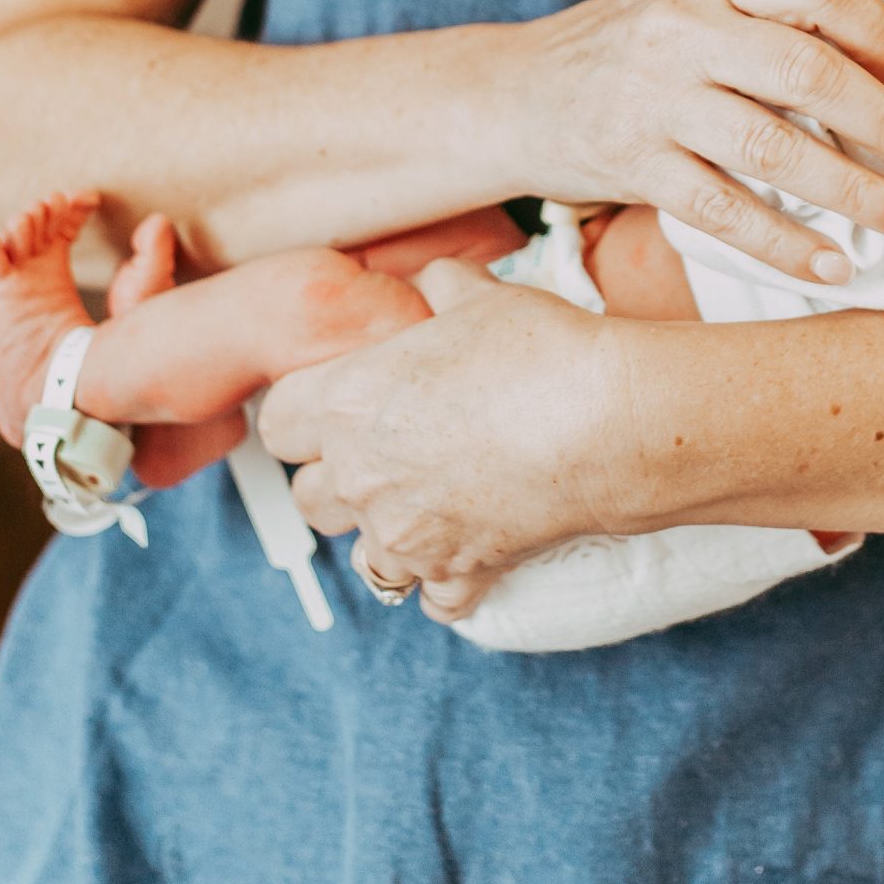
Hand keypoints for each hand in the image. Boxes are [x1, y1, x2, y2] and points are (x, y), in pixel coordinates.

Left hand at [261, 260, 627, 618]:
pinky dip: (448, 580)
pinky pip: (432, 599)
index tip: (338, 403)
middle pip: (308, 497)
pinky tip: (474, 546)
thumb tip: (435, 285)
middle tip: (387, 452)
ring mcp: (406, 536)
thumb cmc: (539, 350)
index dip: (304, 413)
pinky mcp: (457, 574)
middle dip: (338, 478)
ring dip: (385, 536)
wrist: (606, 421)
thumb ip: (437, 289)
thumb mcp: (476, 295)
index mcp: (349, 402)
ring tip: (428, 503)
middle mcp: (362, 476)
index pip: (276, 423)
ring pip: (362, 560)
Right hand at [513, 0, 883, 283]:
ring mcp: (652, 97)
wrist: (516, 92)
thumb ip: (777, 22)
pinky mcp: (631, 163)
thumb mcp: (698, 5)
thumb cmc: (636, 50)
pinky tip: (834, 267)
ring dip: (857, 192)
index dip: (883, 32)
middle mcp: (682, 27)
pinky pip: (723, 211)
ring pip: (774, 149)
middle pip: (810, 72)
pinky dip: (785, 245)